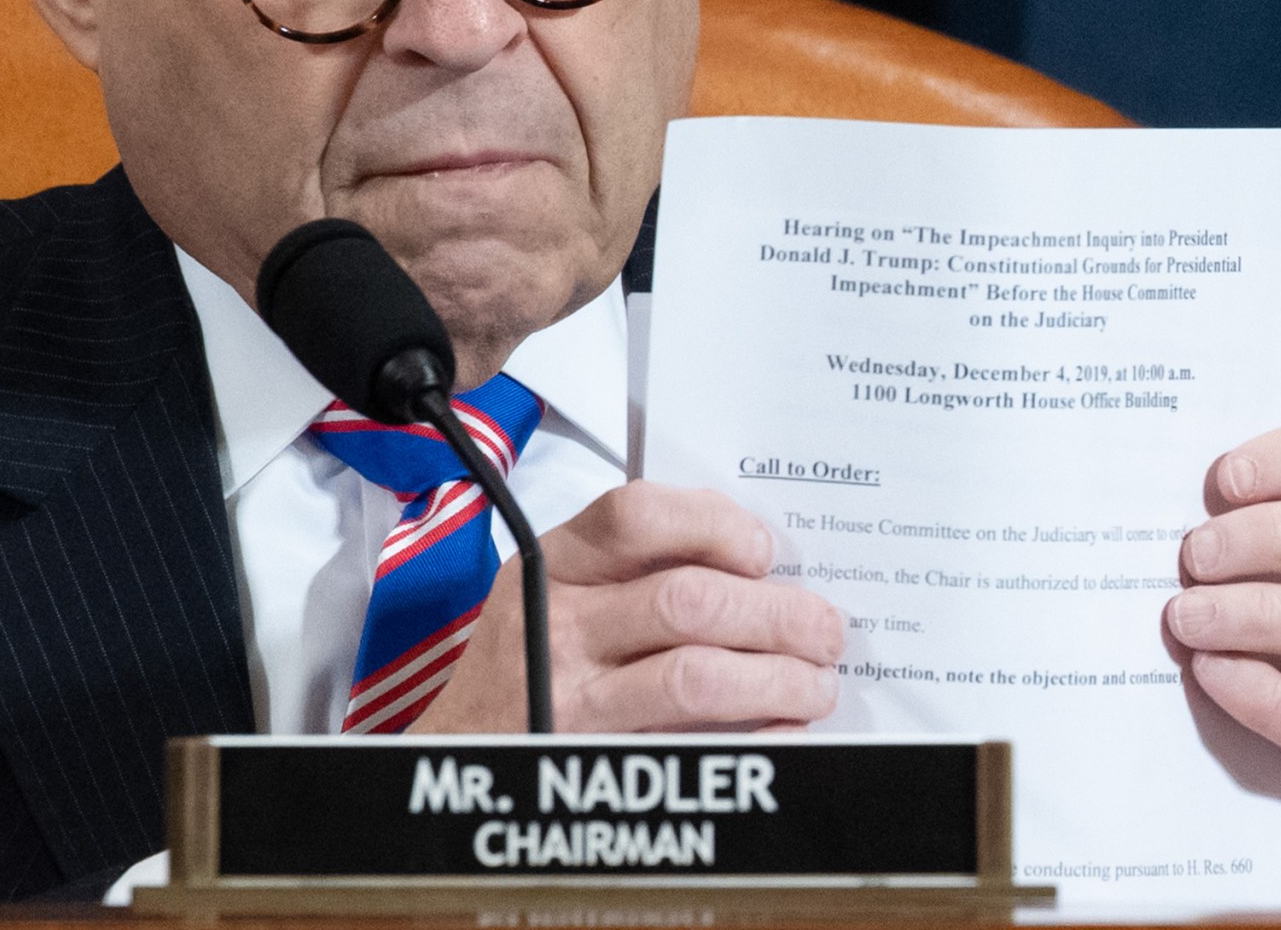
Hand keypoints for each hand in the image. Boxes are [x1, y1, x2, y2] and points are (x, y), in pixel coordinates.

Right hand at [411, 481, 845, 732]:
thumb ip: (633, 567)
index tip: (762, 550)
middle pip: (686, 601)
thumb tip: (757, 565)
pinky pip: (697, 750)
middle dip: (777, 614)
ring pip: (697, 679)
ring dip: (779, 679)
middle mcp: (557, 628)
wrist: (456, 757)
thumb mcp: (555, 593)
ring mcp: (573, 702)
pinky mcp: (596, 764)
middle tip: (824, 629)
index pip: (634, 516)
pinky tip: (787, 731)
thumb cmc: (527, 664)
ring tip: (816, 683)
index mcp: (553, 567)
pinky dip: (760, 739)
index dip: (714, 525)